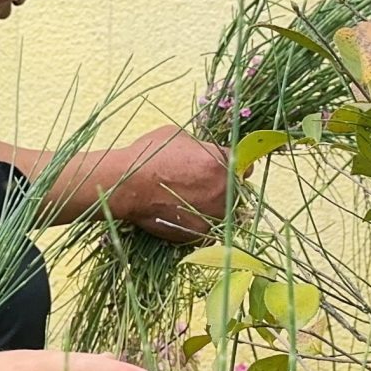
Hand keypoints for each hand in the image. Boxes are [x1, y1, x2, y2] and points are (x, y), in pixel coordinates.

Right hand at [104, 127, 231, 243]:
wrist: (126, 186)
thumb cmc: (149, 155)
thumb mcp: (178, 137)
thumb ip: (201, 146)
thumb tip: (206, 152)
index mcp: (222, 161)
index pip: (244, 165)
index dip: (234, 168)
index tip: (224, 170)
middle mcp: (224, 188)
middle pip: (236, 191)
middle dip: (224, 188)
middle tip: (203, 187)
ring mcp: (214, 213)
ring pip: (224, 212)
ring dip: (214, 208)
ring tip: (192, 203)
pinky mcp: (201, 233)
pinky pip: (208, 228)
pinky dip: (199, 223)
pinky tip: (183, 215)